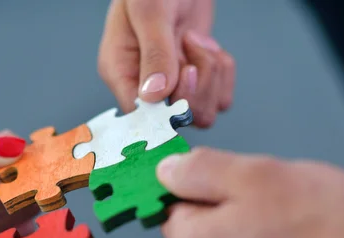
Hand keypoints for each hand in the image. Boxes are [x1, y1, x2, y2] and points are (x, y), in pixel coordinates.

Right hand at [97, 0, 234, 126]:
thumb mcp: (150, 11)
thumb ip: (154, 53)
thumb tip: (154, 96)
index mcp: (121, 72)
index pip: (139, 115)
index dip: (165, 108)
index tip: (183, 76)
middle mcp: (144, 85)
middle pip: (177, 120)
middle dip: (195, 87)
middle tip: (190, 48)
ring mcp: (172, 85)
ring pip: (201, 113)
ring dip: (210, 78)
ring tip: (197, 43)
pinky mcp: (197, 80)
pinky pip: (219, 98)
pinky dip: (222, 74)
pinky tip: (208, 48)